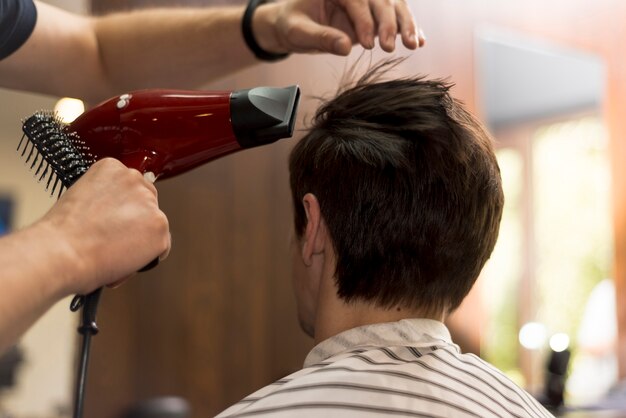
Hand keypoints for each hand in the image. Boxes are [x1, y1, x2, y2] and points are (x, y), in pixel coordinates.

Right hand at [37, 158, 170, 294]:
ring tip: (115, 250)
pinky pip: (162, 246)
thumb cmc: (62, 233)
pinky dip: (148, 256)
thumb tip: (117, 211)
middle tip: (114, 238)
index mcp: (112, 167)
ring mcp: (150, 203)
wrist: (61, 252)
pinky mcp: (160, 226)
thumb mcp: (80, 197)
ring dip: (142, 237)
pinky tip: (126, 259)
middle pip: (147, 202)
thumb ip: (105, 197)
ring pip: (155, 224)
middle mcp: (134, 179)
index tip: (111, 219)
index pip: (130, 186)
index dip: (121, 208)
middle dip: (135, 220)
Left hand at [255, 0, 424, 55]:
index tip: (369, 44)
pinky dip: (409, 28)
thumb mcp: (299, 32)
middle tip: (391, 47)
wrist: (293, 24)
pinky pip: (395, 17)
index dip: (365, 21)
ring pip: (394, 5)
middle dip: (390, 23)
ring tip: (412, 45)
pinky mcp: (374, 14)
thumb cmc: (293, 24)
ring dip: (406, 25)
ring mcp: (367, 0)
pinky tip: (419, 41)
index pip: (357, 0)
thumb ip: (321, 38)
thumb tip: (345, 47)